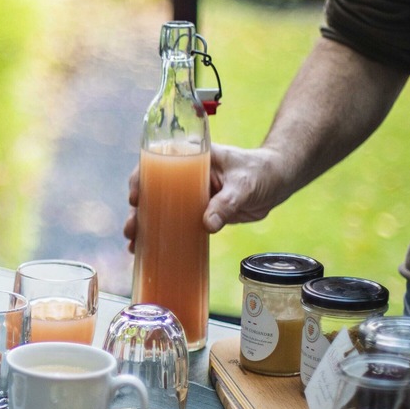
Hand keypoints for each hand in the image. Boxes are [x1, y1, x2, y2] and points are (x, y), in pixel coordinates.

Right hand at [123, 144, 291, 250]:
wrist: (277, 182)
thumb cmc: (260, 172)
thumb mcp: (244, 185)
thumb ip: (226, 203)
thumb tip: (207, 225)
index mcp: (191, 158)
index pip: (156, 163)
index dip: (140, 179)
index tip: (135, 197)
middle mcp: (184, 176)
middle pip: (151, 190)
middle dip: (137, 211)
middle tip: (132, 229)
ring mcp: (188, 195)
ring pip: (159, 209)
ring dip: (144, 226)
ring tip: (134, 244)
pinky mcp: (197, 213)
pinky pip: (174, 223)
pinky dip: (161, 236)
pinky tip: (148, 250)